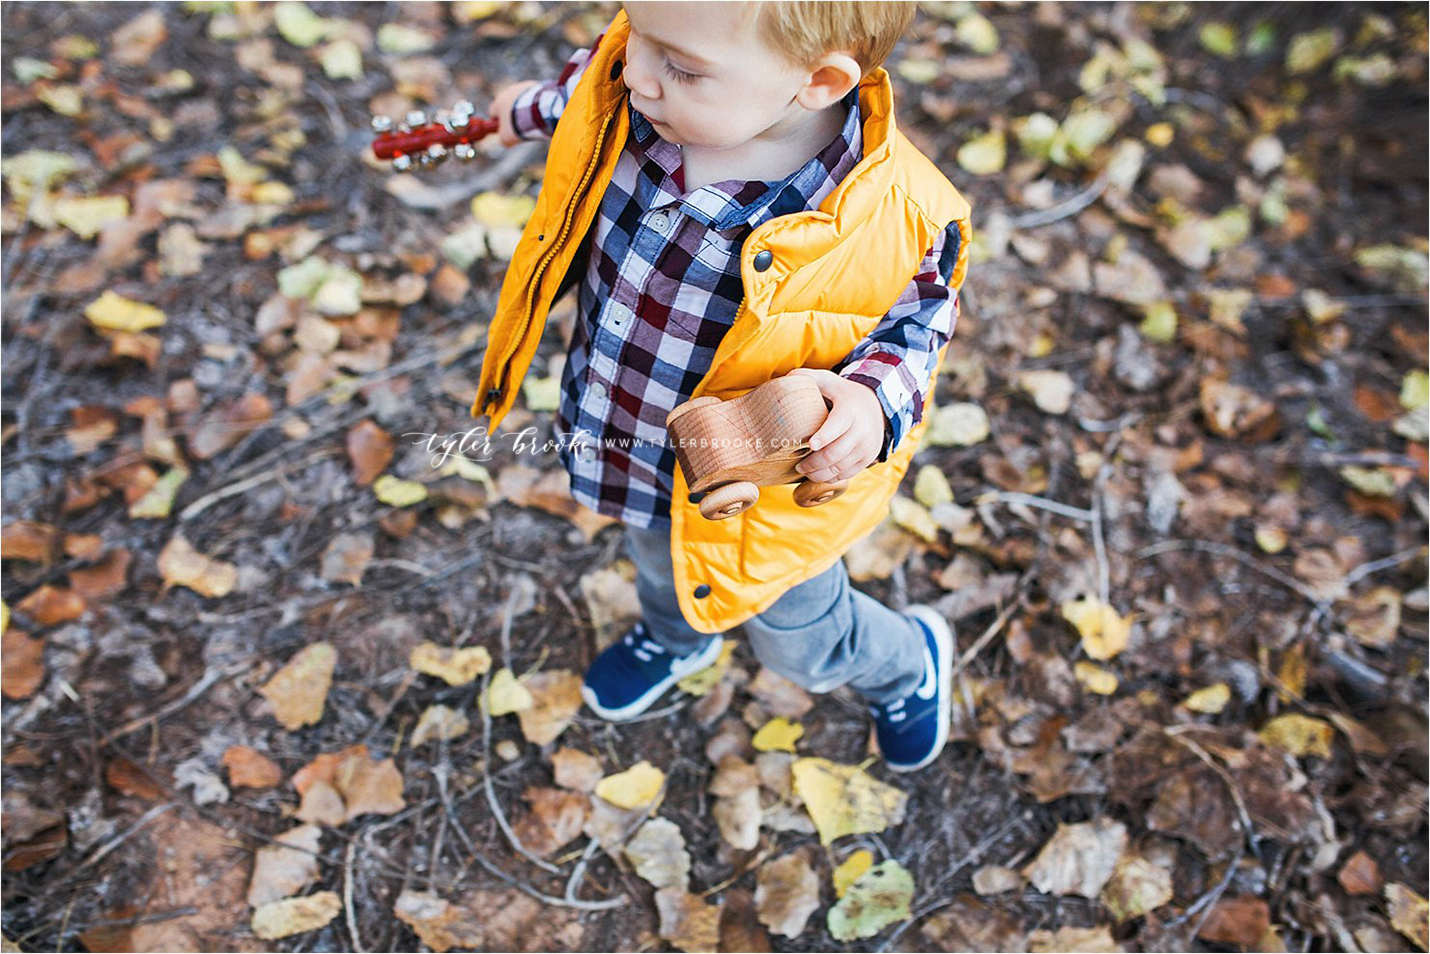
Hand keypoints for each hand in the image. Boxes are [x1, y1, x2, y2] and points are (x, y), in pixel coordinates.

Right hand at [490, 80, 539, 145]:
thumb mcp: (507, 137)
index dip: (498, 122)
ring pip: (522, 99)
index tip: (504, 129)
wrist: (538, 110)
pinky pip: (534, 96)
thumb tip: (504, 140)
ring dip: (526, 108)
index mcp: (498, 102)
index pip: (493, 111)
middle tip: (522, 126)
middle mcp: (509, 91)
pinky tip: (542, 113)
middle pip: (508, 104)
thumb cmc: (520, 124)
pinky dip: (537, 104)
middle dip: (514, 114)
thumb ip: (502, 138)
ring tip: (534, 120)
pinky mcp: (536, 85)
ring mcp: (523, 87)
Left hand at [786, 368, 884, 483]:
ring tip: (805, 470)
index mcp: (850, 408)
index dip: (825, 435)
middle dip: (814, 462)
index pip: (839, 423)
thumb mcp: (828, 381)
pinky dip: (831, 477)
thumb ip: (808, 377)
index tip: (810, 444)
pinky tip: (818, 474)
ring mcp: (867, 446)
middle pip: (837, 452)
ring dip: (820, 473)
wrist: (876, 407)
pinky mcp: (868, 458)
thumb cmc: (843, 395)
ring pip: (841, 467)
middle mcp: (863, 429)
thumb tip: (786, 379)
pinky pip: (848, 474)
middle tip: (798, 465)